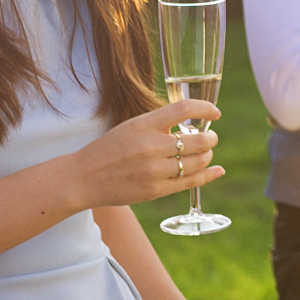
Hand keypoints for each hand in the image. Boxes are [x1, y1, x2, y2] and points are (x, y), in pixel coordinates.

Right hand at [67, 97, 220, 209]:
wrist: (83, 178)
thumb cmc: (108, 149)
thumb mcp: (131, 127)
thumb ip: (158, 125)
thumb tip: (191, 125)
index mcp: (143, 125)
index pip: (184, 109)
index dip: (206, 108)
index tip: (215, 113)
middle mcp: (151, 146)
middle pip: (198, 140)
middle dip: (210, 138)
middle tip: (211, 137)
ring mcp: (154, 170)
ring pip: (197, 162)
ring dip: (208, 156)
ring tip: (206, 153)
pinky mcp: (155, 190)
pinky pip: (190, 182)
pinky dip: (208, 175)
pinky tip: (217, 170)